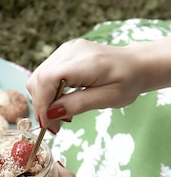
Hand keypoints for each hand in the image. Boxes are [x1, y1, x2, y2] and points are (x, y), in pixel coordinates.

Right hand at [27, 38, 143, 132]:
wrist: (136, 64)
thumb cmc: (127, 81)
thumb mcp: (107, 99)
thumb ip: (78, 104)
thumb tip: (51, 114)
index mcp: (85, 62)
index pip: (47, 79)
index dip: (41, 104)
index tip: (47, 125)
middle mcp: (71, 51)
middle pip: (38, 78)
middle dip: (41, 105)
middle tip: (55, 126)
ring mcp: (66, 50)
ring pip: (38, 77)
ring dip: (43, 100)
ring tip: (59, 115)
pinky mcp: (64, 54)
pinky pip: (45, 74)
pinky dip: (47, 92)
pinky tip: (61, 102)